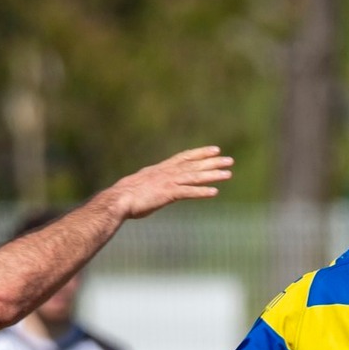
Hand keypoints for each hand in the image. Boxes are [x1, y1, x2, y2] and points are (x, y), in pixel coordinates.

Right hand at [104, 146, 233, 219]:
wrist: (118, 200)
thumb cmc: (125, 196)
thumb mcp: (141, 186)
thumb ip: (152, 184)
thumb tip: (152, 187)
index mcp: (161, 169)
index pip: (185, 157)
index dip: (201, 153)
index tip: (215, 150)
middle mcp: (167, 172)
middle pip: (194, 165)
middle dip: (213, 162)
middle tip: (230, 160)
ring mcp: (168, 182)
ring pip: (195, 177)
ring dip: (213, 175)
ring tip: (228, 174)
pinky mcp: (167, 194)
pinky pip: (188, 192)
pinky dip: (201, 192)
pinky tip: (214, 192)